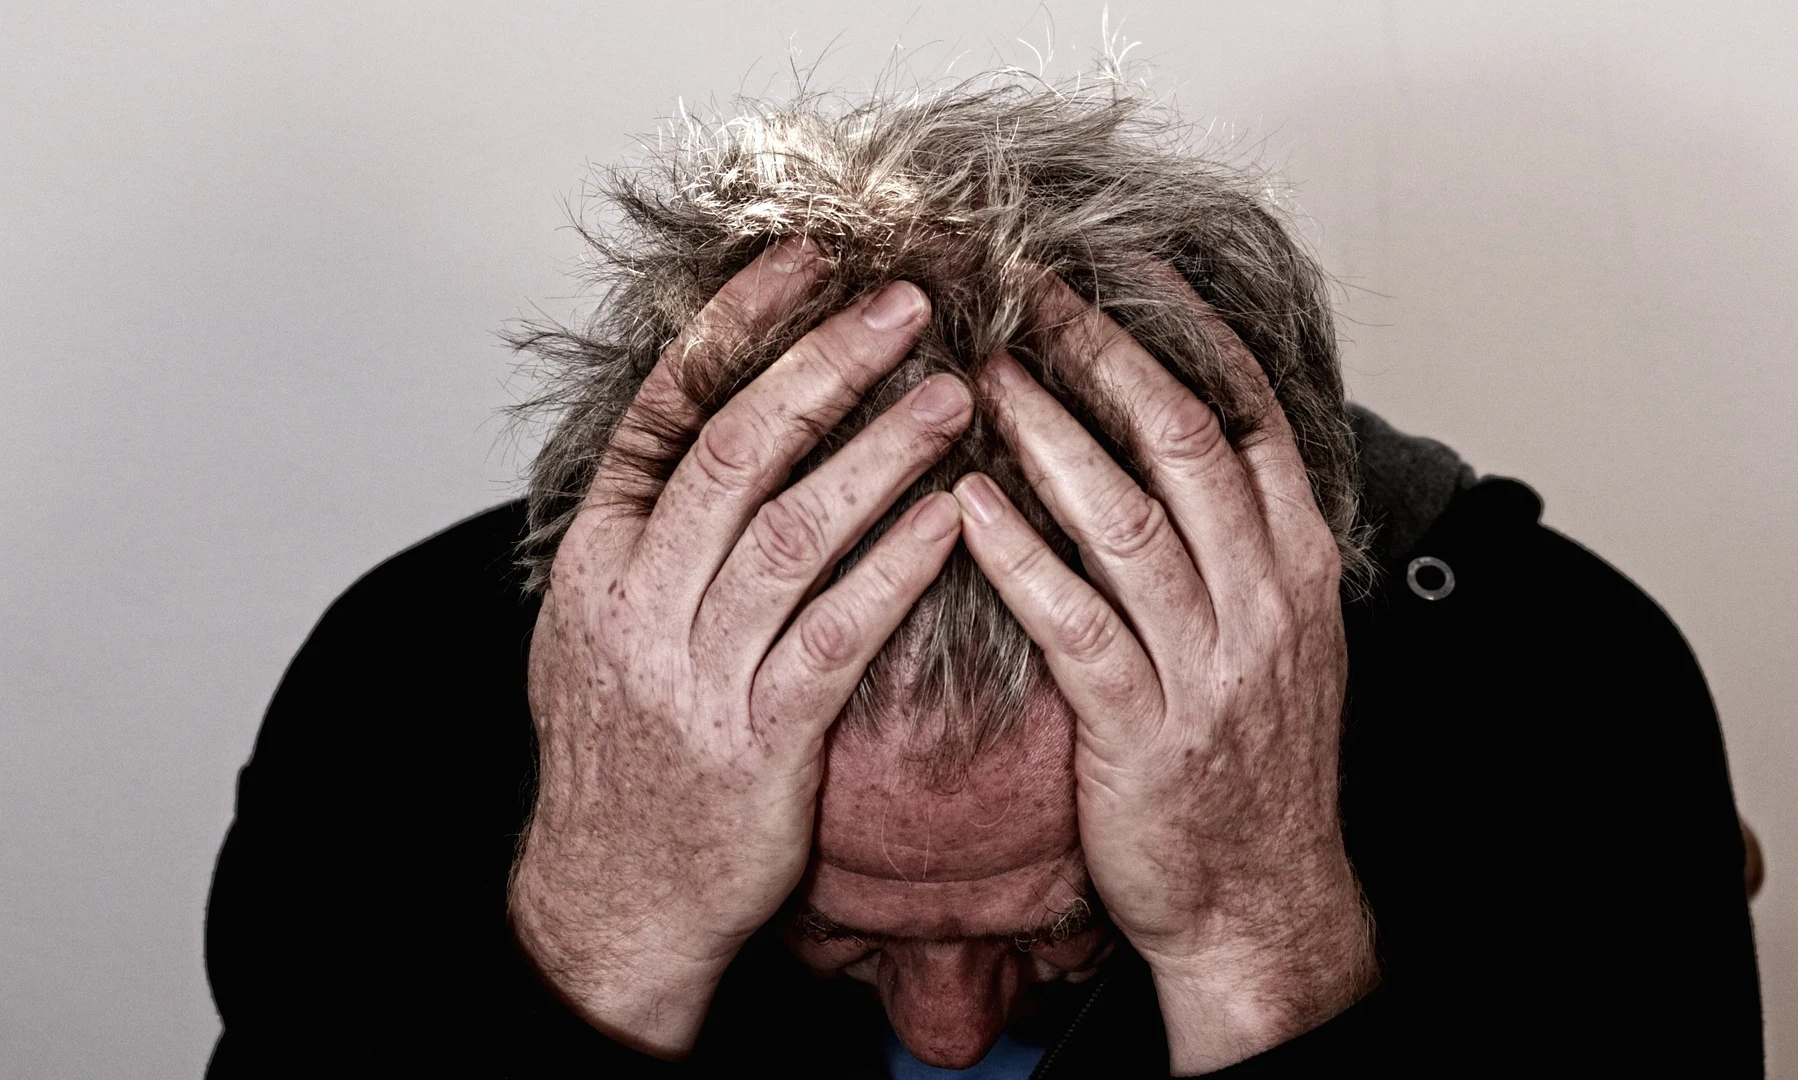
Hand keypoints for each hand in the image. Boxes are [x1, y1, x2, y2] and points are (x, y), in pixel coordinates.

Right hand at [508, 241, 970, 1055]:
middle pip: (737, 450)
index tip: (803, 259)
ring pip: (795, 530)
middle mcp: (638, 600)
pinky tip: (957, 515)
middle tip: (907, 303)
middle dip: (825, 364)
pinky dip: (900, 566)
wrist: (614, 897)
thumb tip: (702, 427)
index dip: (735, 325)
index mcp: (598, 559)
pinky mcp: (762, 738)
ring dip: (882, 451)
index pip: (663, 411)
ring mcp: (696, 669)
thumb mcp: (594, 631)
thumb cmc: (625, 757)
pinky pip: (840, 633)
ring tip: (956, 394)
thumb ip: (647, 534)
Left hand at [953, 280, 1376, 1073]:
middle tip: (1030, 288)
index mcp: (1298, 564)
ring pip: (1128, 518)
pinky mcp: (1141, 728)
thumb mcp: (1278, 636)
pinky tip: (965, 501)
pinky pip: (1075, 622)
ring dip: (1050, 433)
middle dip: (1106, 353)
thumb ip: (1241, 538)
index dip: (1185, 331)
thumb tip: (1182, 436)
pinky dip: (1019, 555)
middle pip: (1185, 442)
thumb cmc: (1248, 759)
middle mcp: (1263, 599)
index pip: (1251, 415)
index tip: (1123, 265)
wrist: (1260, 897)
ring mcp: (1207, 664)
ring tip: (981, 370)